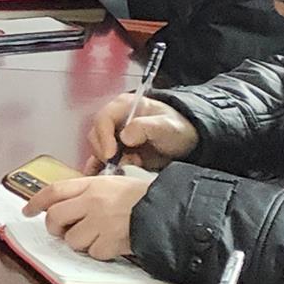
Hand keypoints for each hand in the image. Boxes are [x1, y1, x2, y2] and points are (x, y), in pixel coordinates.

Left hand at [31, 169, 153, 261]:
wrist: (169, 210)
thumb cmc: (143, 196)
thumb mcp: (114, 183)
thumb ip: (90, 191)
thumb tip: (67, 204)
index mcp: (92, 184)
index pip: (53, 191)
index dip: (36, 202)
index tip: (27, 211)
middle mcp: (92, 202)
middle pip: (55, 217)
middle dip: (54, 228)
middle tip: (61, 231)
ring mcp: (100, 223)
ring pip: (72, 240)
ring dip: (80, 242)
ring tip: (96, 236)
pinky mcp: (110, 242)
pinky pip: (93, 252)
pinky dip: (100, 252)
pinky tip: (111, 244)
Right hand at [85, 92, 201, 169]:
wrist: (187, 142)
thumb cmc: (177, 129)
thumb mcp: (166, 125)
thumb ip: (146, 127)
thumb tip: (124, 137)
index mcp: (123, 106)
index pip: (103, 119)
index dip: (103, 137)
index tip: (110, 155)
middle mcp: (114, 120)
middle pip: (96, 135)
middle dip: (105, 152)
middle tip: (120, 164)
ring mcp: (113, 137)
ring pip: (97, 150)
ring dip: (107, 162)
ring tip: (127, 167)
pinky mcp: (115, 152)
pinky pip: (99, 161)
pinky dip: (99, 170)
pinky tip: (102, 177)